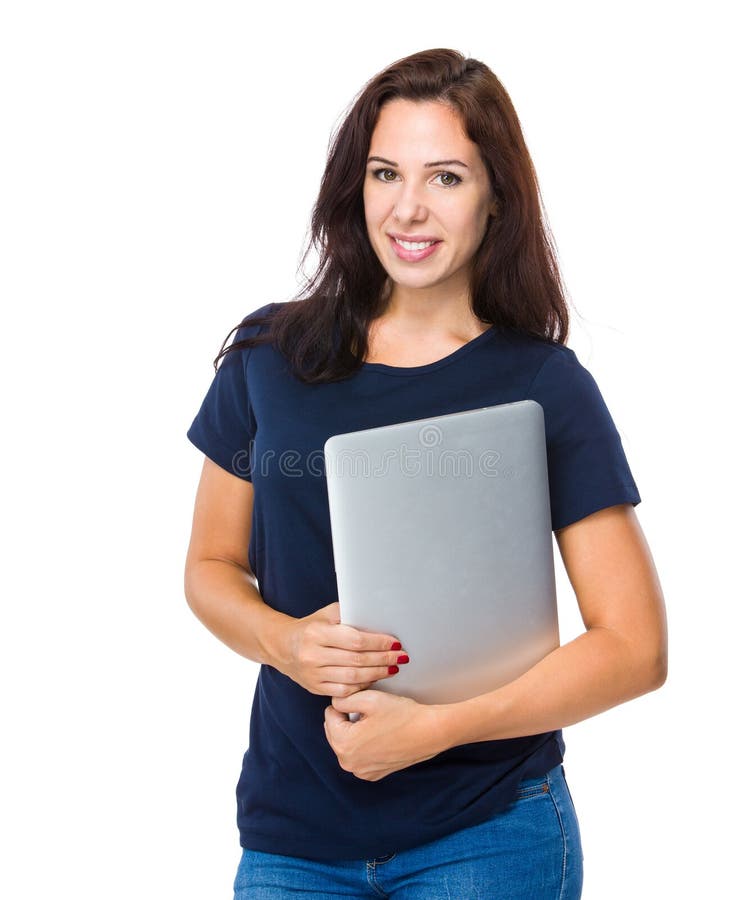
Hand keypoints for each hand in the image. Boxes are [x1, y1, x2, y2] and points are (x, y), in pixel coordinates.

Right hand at [276, 601, 406, 696]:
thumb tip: (379, 618)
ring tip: (392, 668)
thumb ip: (349, 615)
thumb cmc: (310, 627)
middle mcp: (313, 656)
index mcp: (316, 634)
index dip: (378, 643)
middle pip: (357, 661)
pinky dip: (362, 686)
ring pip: (352, 679)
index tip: (394, 643)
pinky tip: (374, 679)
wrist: (282, 646)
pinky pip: (344, 691)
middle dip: (383, 659)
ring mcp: (313, 675)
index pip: (355, 640)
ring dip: (377, 674)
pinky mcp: (315, 688)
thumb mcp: (326, 614)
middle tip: (401, 657)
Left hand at [324, 690, 444, 780]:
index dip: (346, 703)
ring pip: (347, 742)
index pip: (330, 714)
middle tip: (371, 713)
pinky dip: (365, 745)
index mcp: (343, 743)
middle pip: (335, 730)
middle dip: (348, 719)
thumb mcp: (369, 698)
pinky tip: (382, 736)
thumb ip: (343, 698)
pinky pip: (359, 755)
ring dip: (355, 731)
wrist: (430, 732)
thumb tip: (334, 703)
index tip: (363, 703)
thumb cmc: (402, 715)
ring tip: (377, 724)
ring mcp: (361, 771)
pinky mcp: (373, 774)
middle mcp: (348, 763)